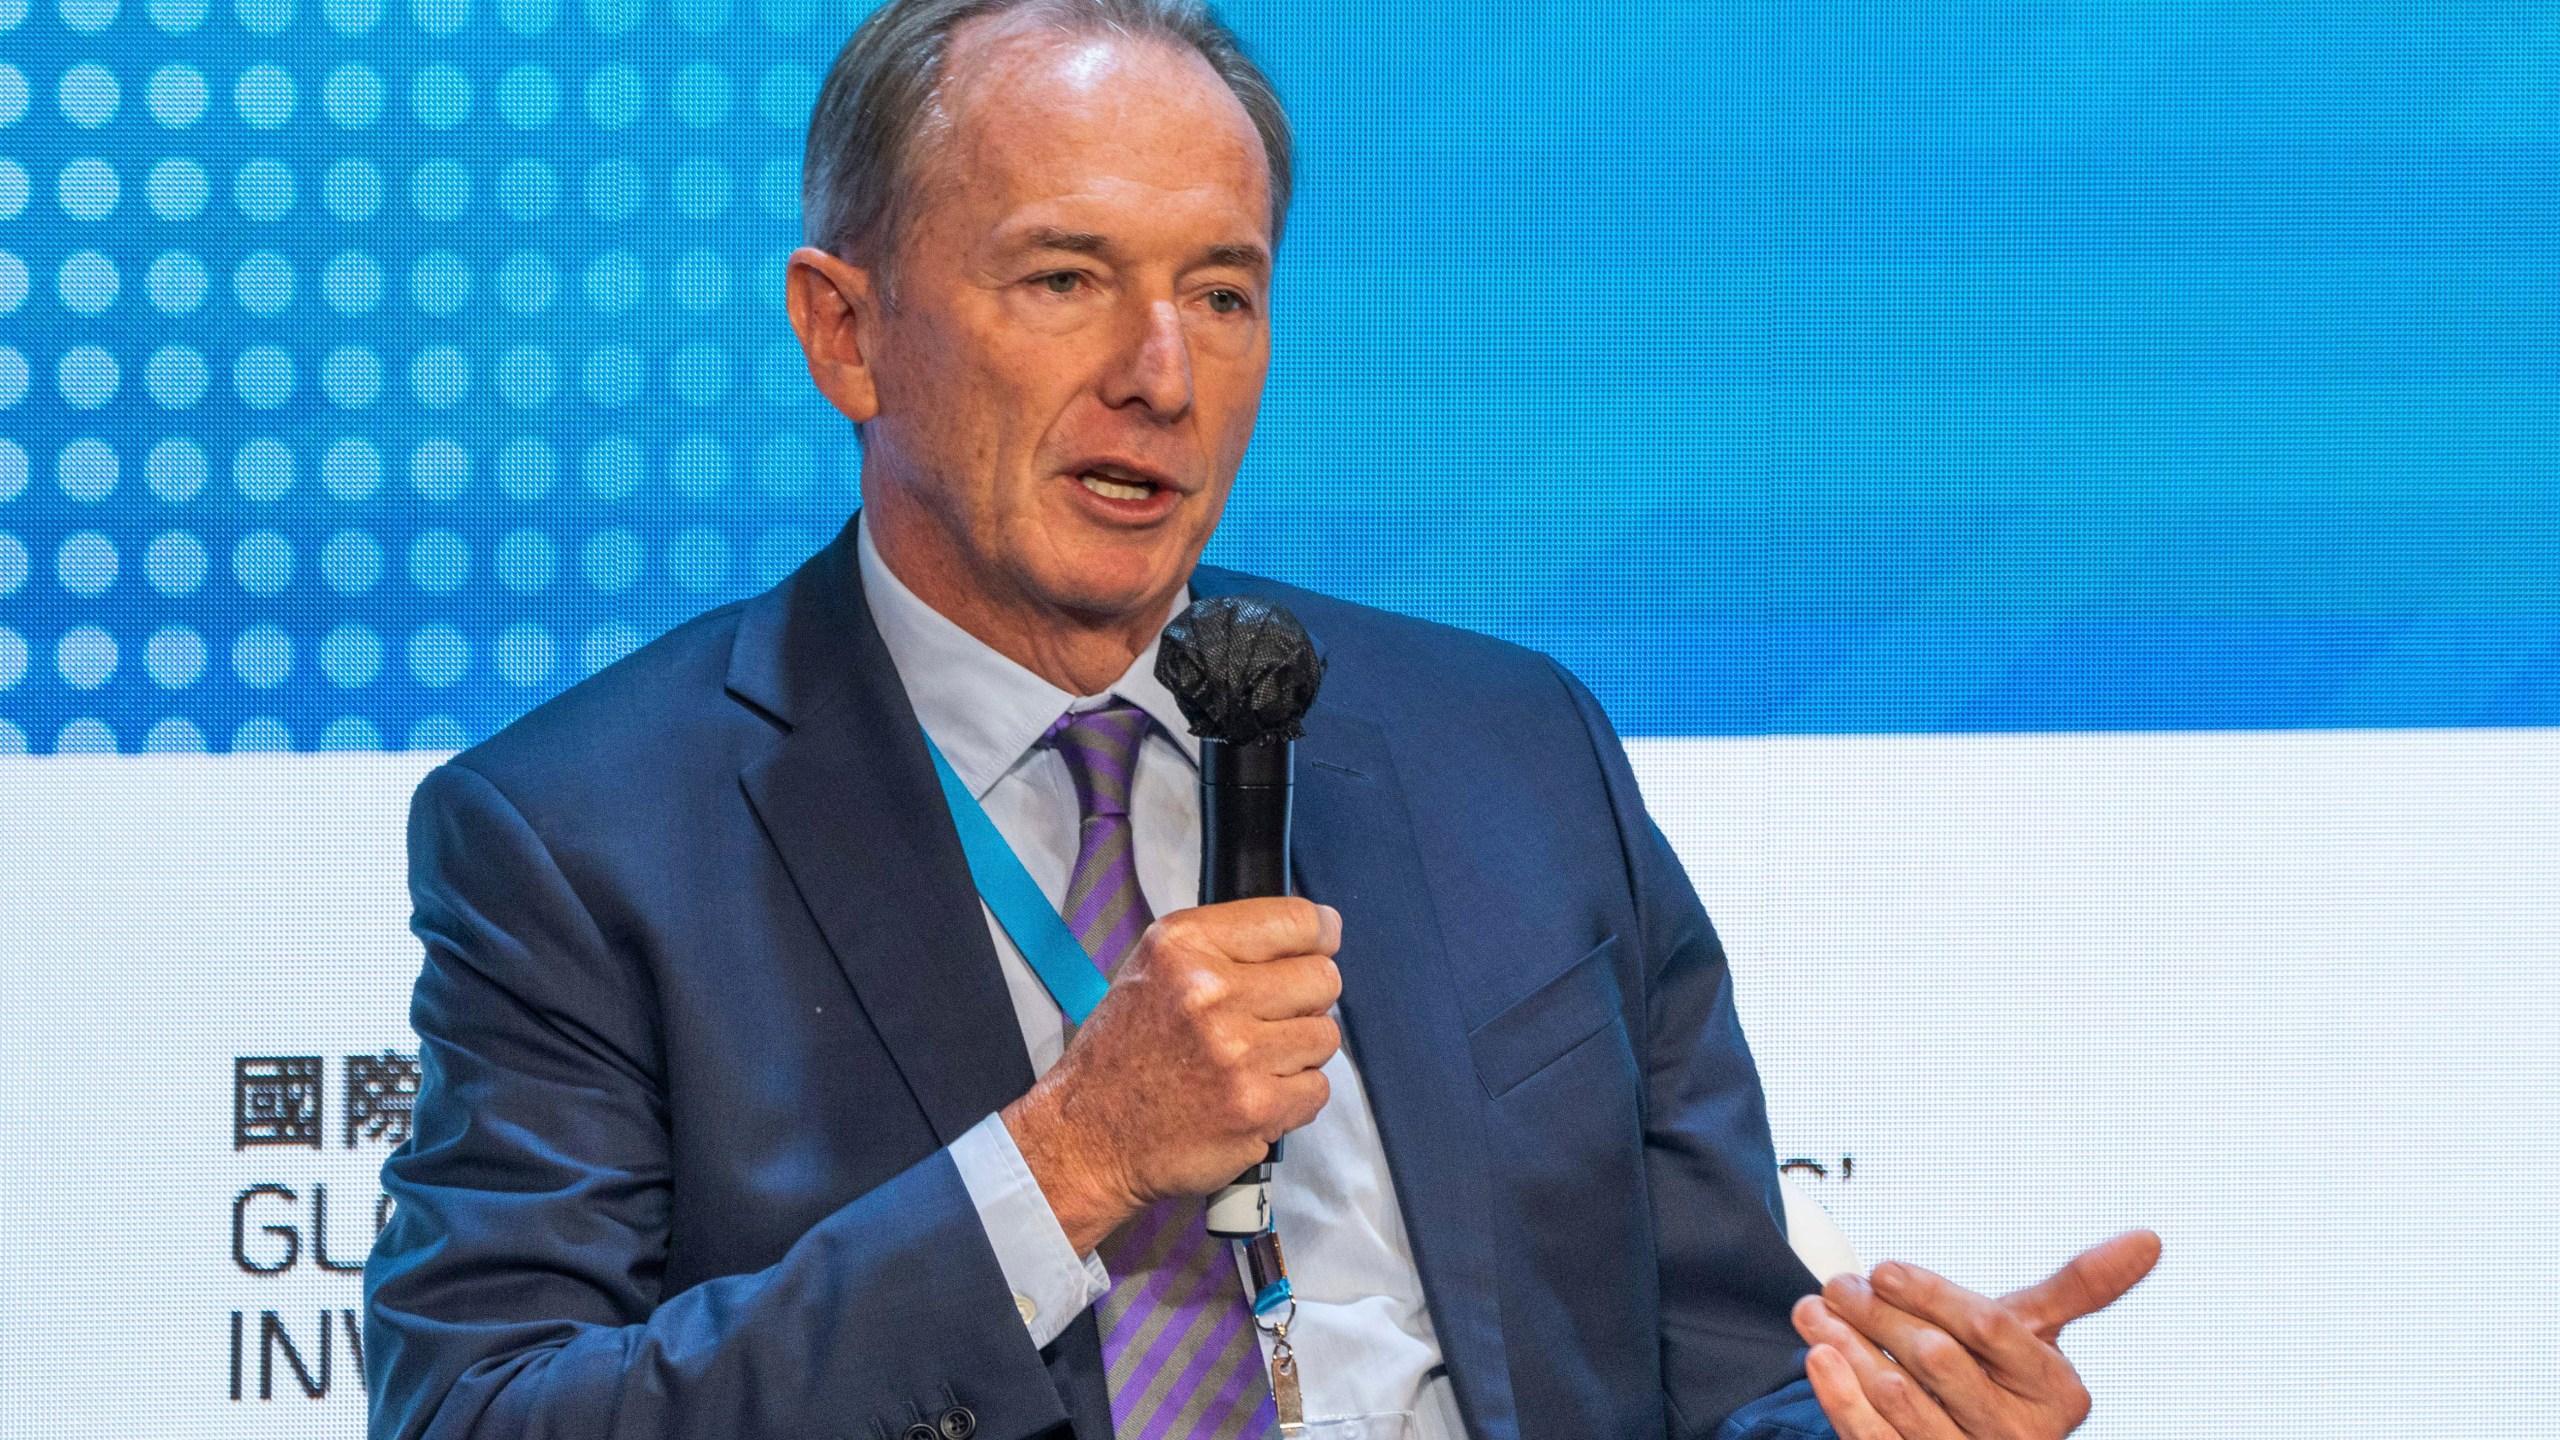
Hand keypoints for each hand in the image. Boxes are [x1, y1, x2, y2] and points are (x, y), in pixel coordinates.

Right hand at [1001, 898, 1343, 1252]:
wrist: (1089, 1139)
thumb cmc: (1125, 1054)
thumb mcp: (1155, 969)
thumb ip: (1227, 946)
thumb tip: (1318, 932)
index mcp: (1184, 945)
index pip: (1298, 920)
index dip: (1319, 936)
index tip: (1318, 946)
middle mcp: (1210, 991)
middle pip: (1323, 978)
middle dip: (1306, 1001)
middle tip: (1267, 1022)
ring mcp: (1235, 1052)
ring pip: (1325, 1036)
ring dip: (1299, 1054)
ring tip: (1252, 1064)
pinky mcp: (1254, 1107)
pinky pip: (1318, 1088)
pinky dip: (1294, 1099)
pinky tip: (1252, 1097)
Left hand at [1791, 1229, 2161, 1439]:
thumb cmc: (1997, 1377)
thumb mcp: (2035, 1333)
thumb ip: (2080, 1287)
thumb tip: (2150, 1236)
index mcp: (2054, 1391)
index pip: (1988, 1327)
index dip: (1932, 1294)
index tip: (1882, 1268)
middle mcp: (2018, 1433)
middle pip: (1937, 1358)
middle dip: (1878, 1315)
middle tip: (1837, 1283)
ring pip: (1899, 1398)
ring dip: (1847, 1347)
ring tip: (1812, 1308)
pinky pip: (1872, 1438)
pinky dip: (1839, 1395)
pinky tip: (1816, 1357)